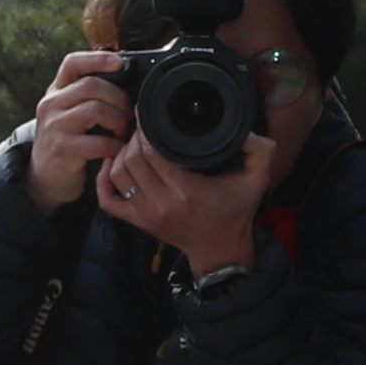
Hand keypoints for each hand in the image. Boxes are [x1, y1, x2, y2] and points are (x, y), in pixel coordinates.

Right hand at [20, 51, 134, 206]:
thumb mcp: (71, 113)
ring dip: (119, 121)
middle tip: (129, 113)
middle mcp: (51, 104)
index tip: (120, 63)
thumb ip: (89, 95)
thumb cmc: (67, 142)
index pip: (73, 63)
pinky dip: (115, 146)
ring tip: (123, 132)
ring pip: (96, 109)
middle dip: (119, 98)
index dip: (97, 58)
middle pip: (92, 85)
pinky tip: (117, 150)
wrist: (45, 178)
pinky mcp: (61, 148)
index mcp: (56, 91)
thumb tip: (125, 77)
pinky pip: (98, 141)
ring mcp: (54, 126)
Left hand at [93, 122, 280, 276]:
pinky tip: (112, 165)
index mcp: (187, 191)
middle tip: (142, 127)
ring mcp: (146, 214)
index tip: (150, 114)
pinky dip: (104, 180)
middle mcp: (162, 203)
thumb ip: (261, 152)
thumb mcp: (257, 181)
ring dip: (121, 154)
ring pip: (118, 175)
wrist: (219, 249)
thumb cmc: (235, 213)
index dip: (147, 130)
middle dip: (134, 138)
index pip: (153, 152)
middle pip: (132, 159)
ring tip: (133, 143)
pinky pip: (108, 200)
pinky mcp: (138, 221)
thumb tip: (247, 132)